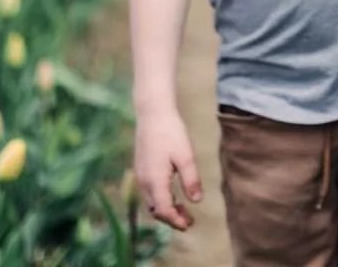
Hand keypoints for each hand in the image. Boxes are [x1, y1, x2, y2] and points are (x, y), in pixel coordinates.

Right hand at [134, 110, 201, 230]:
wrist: (153, 113)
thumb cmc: (171, 133)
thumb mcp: (186, 157)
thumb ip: (191, 180)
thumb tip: (197, 201)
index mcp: (155, 181)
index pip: (164, 211)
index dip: (176, 221)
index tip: (190, 224)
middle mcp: (144, 182)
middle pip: (155, 210)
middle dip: (171, 218)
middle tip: (189, 221)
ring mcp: (140, 175)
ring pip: (151, 202)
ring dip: (166, 209)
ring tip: (183, 210)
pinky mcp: (140, 168)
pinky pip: (148, 192)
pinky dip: (160, 199)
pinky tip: (172, 194)